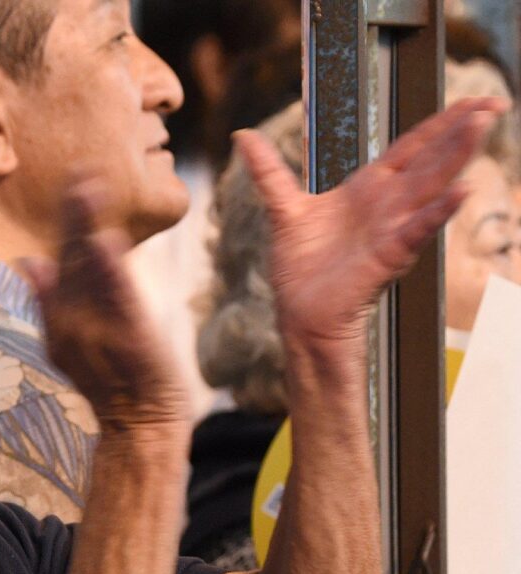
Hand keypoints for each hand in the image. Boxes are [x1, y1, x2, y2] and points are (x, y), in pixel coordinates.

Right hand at [20, 181, 188, 432]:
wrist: (139, 423)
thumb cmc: (110, 381)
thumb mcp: (67, 341)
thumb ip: (48, 301)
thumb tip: (30, 260)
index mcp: (61, 314)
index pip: (61, 258)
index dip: (68, 219)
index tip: (75, 179)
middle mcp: (73, 317)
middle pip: (70, 257)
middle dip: (74, 213)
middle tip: (80, 171)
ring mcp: (97, 327)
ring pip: (89, 271)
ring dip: (88, 228)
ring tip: (89, 189)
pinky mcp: (127, 335)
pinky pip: (116, 298)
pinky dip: (110, 271)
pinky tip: (106, 240)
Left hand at [236, 97, 508, 348]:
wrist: (301, 313)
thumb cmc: (301, 267)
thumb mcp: (283, 208)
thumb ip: (267, 171)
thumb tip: (242, 135)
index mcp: (368, 189)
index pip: (412, 147)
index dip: (439, 123)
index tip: (471, 99)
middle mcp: (387, 206)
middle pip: (430, 159)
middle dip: (459, 130)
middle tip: (492, 101)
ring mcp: (391, 229)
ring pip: (430, 186)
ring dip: (455, 157)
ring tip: (479, 126)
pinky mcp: (388, 256)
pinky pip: (417, 230)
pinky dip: (438, 212)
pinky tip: (461, 191)